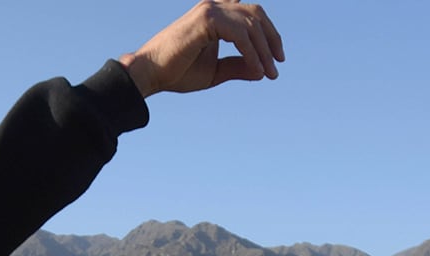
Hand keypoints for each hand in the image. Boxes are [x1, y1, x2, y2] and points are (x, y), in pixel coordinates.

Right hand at [121, 1, 284, 97]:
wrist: (151, 74)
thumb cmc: (177, 72)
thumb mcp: (216, 71)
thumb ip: (238, 67)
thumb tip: (261, 71)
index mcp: (215, 15)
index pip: (250, 14)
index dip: (268, 32)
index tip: (277, 58)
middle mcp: (214, 6)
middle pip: (256, 14)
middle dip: (272, 40)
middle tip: (277, 66)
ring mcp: (210, 9)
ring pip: (251, 25)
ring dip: (264, 51)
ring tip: (269, 73)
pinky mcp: (207, 19)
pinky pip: (240, 35)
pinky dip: (252, 53)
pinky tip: (256, 70)